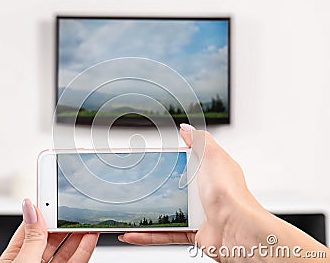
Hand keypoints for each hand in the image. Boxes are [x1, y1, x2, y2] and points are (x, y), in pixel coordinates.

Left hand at [0, 198, 98, 262]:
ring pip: (66, 249)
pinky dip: (84, 249)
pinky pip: (76, 261)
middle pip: (52, 237)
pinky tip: (90, 238)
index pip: (32, 226)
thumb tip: (31, 208)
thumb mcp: (22, 262)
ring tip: (88, 221)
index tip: (55, 196)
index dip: (44, 211)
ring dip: (79, 235)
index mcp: (15, 256)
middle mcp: (32, 261)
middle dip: (65, 222)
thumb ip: (32, 239)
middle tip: (77, 209)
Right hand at [118, 124, 268, 259]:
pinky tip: (133, 233)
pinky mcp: (192, 232)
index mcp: (208, 172)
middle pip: (172, 187)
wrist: (236, 228)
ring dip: (145, 214)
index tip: (150, 159)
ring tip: (127, 212)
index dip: (168, 160)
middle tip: (134, 184)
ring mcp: (197, 213)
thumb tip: (186, 128)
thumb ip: (199, 140)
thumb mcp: (213, 155)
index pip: (184, 162)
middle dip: (153, 188)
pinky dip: (148, 235)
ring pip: (165, 212)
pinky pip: (165, 234)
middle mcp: (203, 192)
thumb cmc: (229, 193)